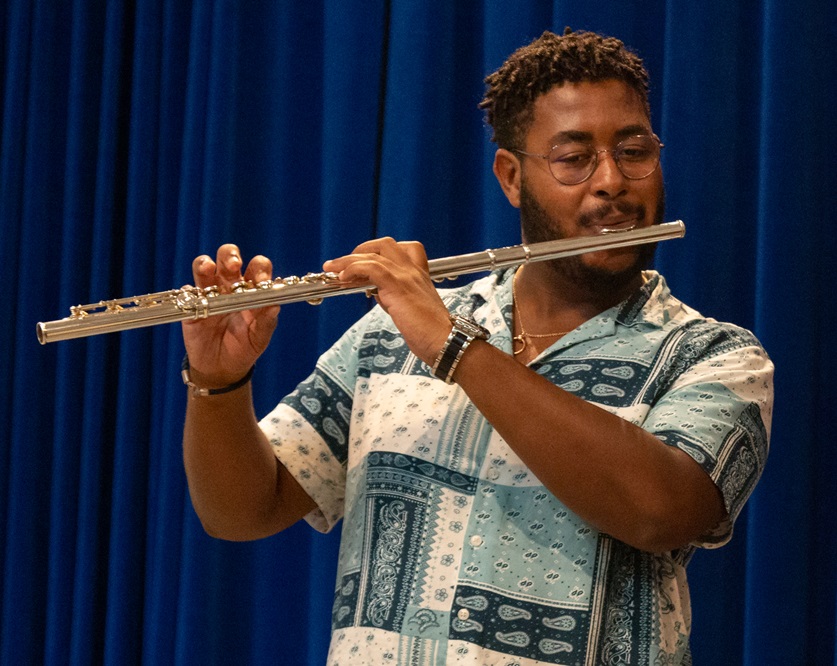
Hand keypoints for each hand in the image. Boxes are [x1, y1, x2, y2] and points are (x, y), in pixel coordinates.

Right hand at [181, 244, 279, 388]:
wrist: (222, 368)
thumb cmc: (245, 347)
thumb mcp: (259, 337)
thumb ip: (267, 321)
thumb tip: (275, 305)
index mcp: (251, 289)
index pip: (257, 267)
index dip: (260, 268)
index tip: (262, 279)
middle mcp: (229, 286)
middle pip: (228, 258)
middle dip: (230, 256)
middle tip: (233, 266)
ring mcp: (209, 293)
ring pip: (203, 268)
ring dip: (204, 264)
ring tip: (207, 269)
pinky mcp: (191, 306)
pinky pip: (187, 292)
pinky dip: (189, 292)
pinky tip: (195, 299)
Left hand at [323, 238, 451, 365]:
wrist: (448, 342)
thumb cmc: (432, 333)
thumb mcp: (409, 309)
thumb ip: (393, 296)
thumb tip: (375, 291)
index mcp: (419, 275)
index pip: (400, 249)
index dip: (378, 253)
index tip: (363, 264)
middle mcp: (413, 270)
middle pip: (384, 244)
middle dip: (360, 250)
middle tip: (344, 264)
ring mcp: (406, 276)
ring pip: (372, 255)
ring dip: (347, 260)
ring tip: (331, 269)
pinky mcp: (398, 286)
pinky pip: (370, 268)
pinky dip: (352, 269)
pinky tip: (342, 279)